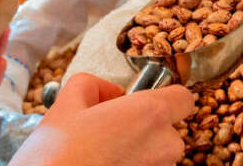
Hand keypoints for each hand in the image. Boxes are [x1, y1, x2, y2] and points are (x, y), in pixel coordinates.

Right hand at [10, 74, 192, 165]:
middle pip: (170, 132)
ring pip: (158, 157)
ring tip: (104, 154)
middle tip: (113, 132)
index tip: (146, 104)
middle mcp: (164, 145)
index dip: (167, 98)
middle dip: (147, 131)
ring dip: (139, 153)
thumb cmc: (57, 152)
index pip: (184, 99)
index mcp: (151, 113)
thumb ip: (95, 85)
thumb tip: (109, 94)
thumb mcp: (69, 100)